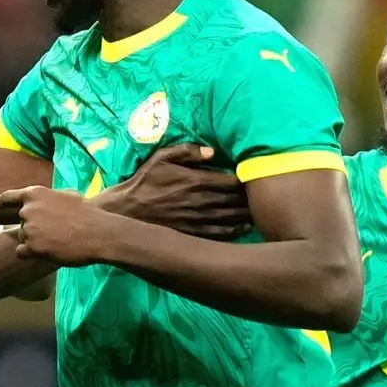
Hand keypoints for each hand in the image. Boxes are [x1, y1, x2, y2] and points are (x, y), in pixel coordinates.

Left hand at [0, 186, 111, 266]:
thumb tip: (44, 203)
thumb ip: (49, 199)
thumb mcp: (68, 196)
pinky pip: (22, 253)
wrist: (98, 233)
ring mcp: (28, 228)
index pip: (9, 197)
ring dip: (36, 243)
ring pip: (23, 239)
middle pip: (21, 224)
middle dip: (34, 230)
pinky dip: (32, 254)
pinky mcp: (31, 246)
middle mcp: (28, 210)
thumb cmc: (88, 214)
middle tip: (56, 233)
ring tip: (58, 241)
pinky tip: (49, 251)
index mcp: (35, 194)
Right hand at [98, 143, 249, 240]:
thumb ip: (186, 151)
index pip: (232, 182)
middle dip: (250, 199)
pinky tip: (243, 228)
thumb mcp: (161, 158)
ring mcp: (198, 220)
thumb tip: (212, 152)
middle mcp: (201, 202)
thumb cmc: (144, 182)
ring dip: (246, 216)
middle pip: (236, 201)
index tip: (253, 179)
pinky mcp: (192, 234)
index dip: (246, 181)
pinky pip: (219, 234)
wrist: (126, 211)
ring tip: (257, 213)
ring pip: (231, 219)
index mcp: (197, 181)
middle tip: (260, 197)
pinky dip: (234, 232)